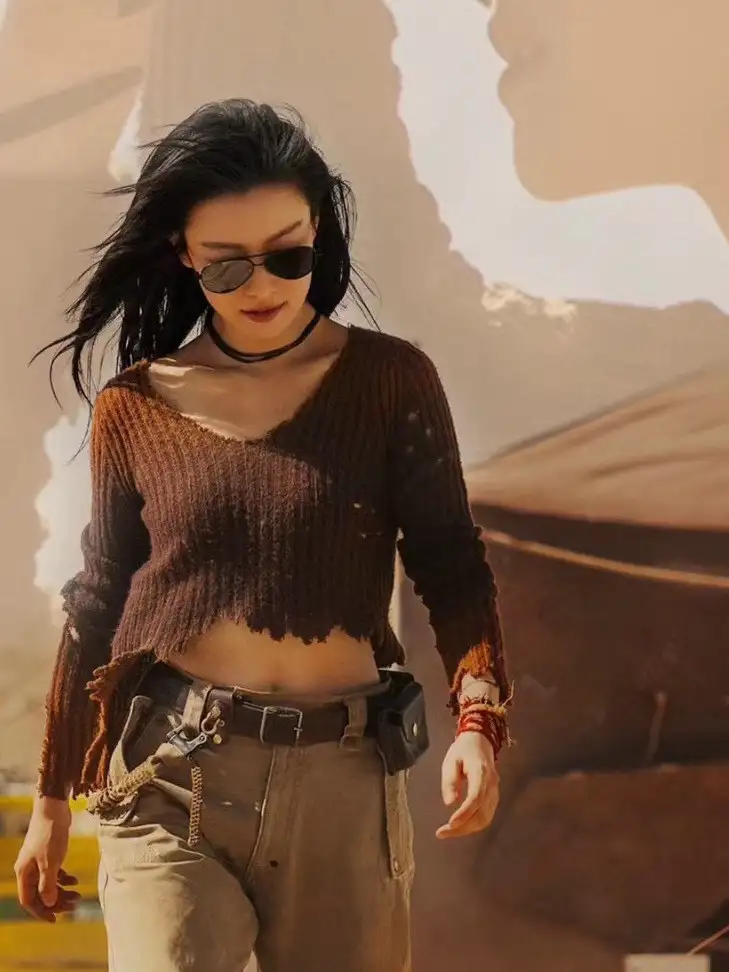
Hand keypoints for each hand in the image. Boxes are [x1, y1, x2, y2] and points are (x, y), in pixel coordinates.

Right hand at [14, 797, 79, 921]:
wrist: (54, 808)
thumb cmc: (50, 834)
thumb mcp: (51, 862)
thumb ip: (48, 884)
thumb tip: (48, 904)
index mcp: (24, 873)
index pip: (29, 901)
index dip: (41, 912)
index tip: (56, 919)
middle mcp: (28, 869)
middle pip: (40, 894)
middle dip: (57, 901)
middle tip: (75, 905)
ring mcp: (37, 861)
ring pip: (48, 883)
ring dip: (62, 891)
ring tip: (78, 895)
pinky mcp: (47, 854)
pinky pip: (54, 872)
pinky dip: (64, 878)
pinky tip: (75, 880)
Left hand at [436, 731, 498, 838]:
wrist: (480, 741)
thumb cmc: (463, 750)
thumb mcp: (451, 760)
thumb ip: (450, 780)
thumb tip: (449, 803)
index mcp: (481, 773)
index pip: (475, 798)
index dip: (464, 814)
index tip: (450, 824)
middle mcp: (491, 785)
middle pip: (481, 814)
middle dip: (462, 827)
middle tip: (442, 833)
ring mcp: (495, 792)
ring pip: (485, 818)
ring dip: (468, 829)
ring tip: (449, 832)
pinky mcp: (494, 797)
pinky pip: (487, 816)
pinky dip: (474, 825)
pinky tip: (461, 826)